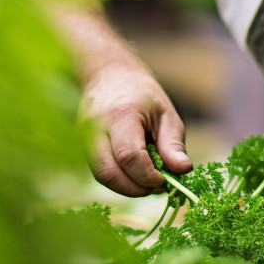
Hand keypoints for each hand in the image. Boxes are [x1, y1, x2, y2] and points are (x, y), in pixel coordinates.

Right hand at [83, 65, 191, 196]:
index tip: (165, 181)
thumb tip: (183, 172)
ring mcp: (83, 135)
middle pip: (108, 172)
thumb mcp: (166, 114)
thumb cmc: (142, 95)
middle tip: (157, 187)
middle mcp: (95, 126)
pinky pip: (99, 170)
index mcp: (121, 114)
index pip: (129, 156)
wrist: (109, 74)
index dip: (147, 177)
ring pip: (100, 175)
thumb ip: (173, 145)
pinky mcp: (80, 144)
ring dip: (126, 187)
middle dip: (135, 189)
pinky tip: (134, 174)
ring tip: (147, 180)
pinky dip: (118, 179)